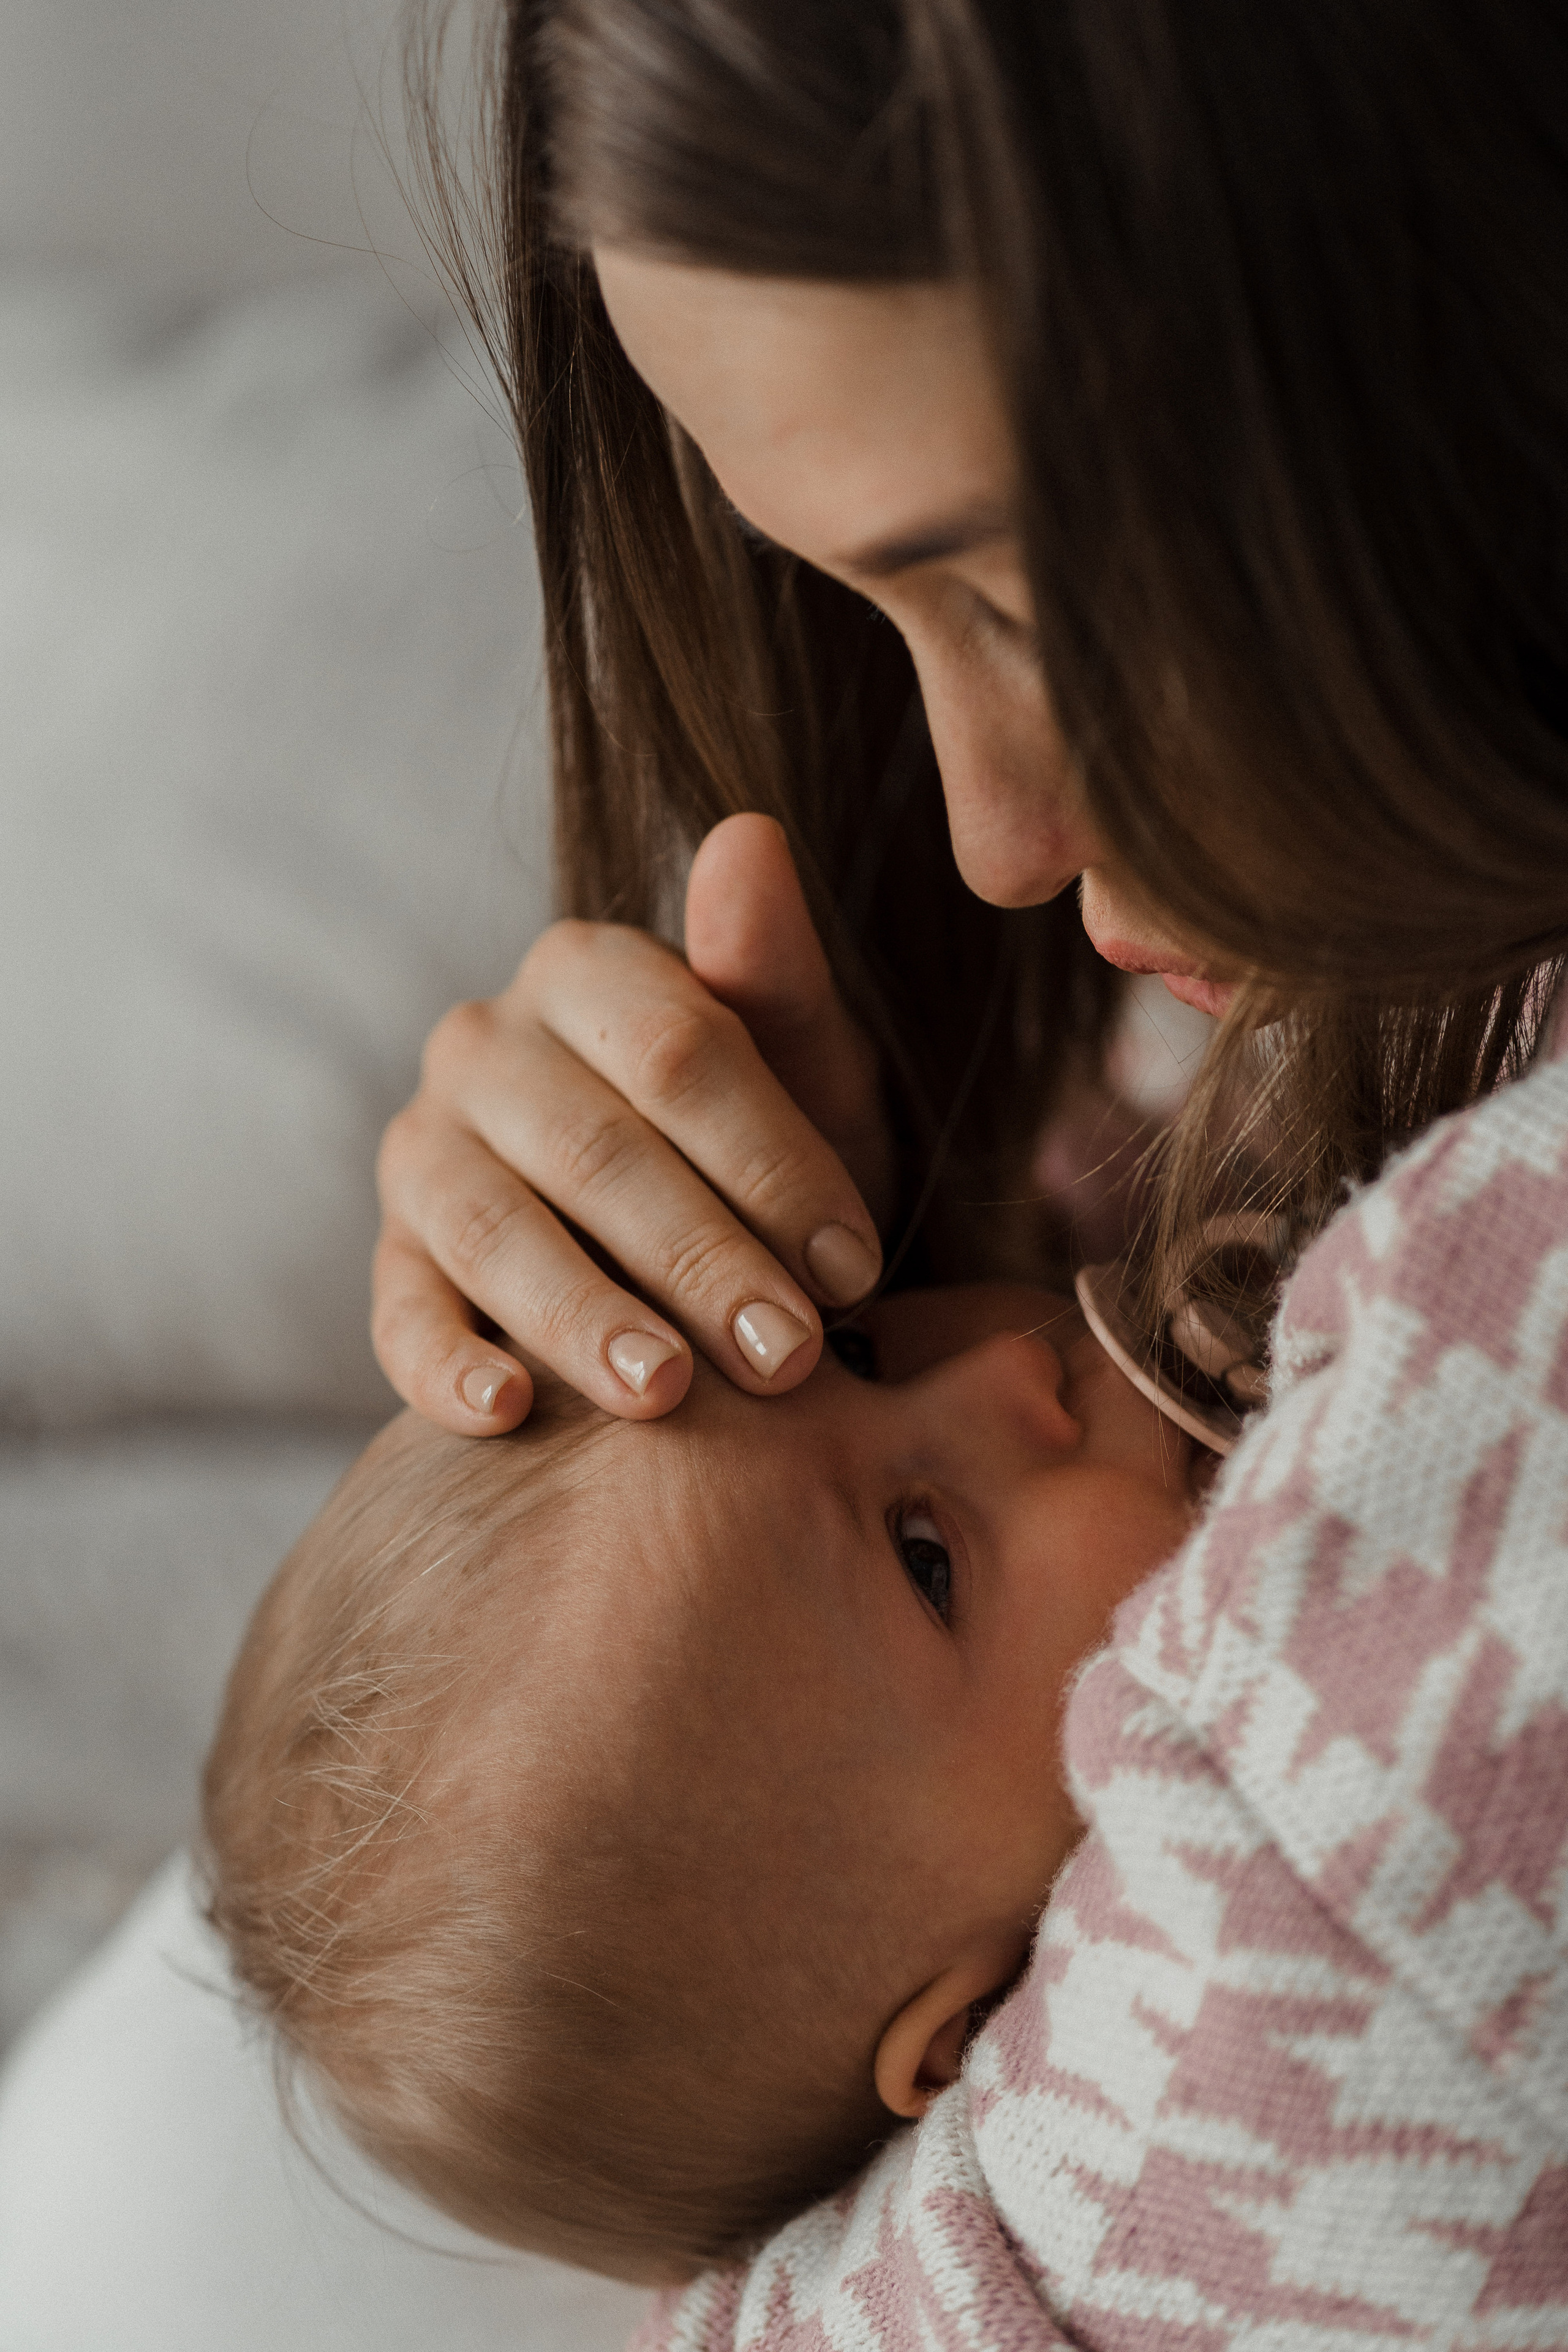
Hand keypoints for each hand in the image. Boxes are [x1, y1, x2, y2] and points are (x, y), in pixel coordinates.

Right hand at [373, 815, 893, 1432]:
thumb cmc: (757, 1148)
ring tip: (665, 1395)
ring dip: (582, 1317)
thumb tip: (749, 836)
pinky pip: (400, 1310)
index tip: (853, 1267)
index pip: (678, 1054)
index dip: (772, 1163)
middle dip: (702, 1259)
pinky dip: (444, 1366)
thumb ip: (777, 973)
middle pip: (594, 1149)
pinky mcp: (391, 1254)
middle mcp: (486, 1043)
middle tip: (790, 1358)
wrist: (686, 1244)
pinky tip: (504, 1414)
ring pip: (493, 1228)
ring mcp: (424, 1149)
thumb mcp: (803, 1067)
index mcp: (588, 970)